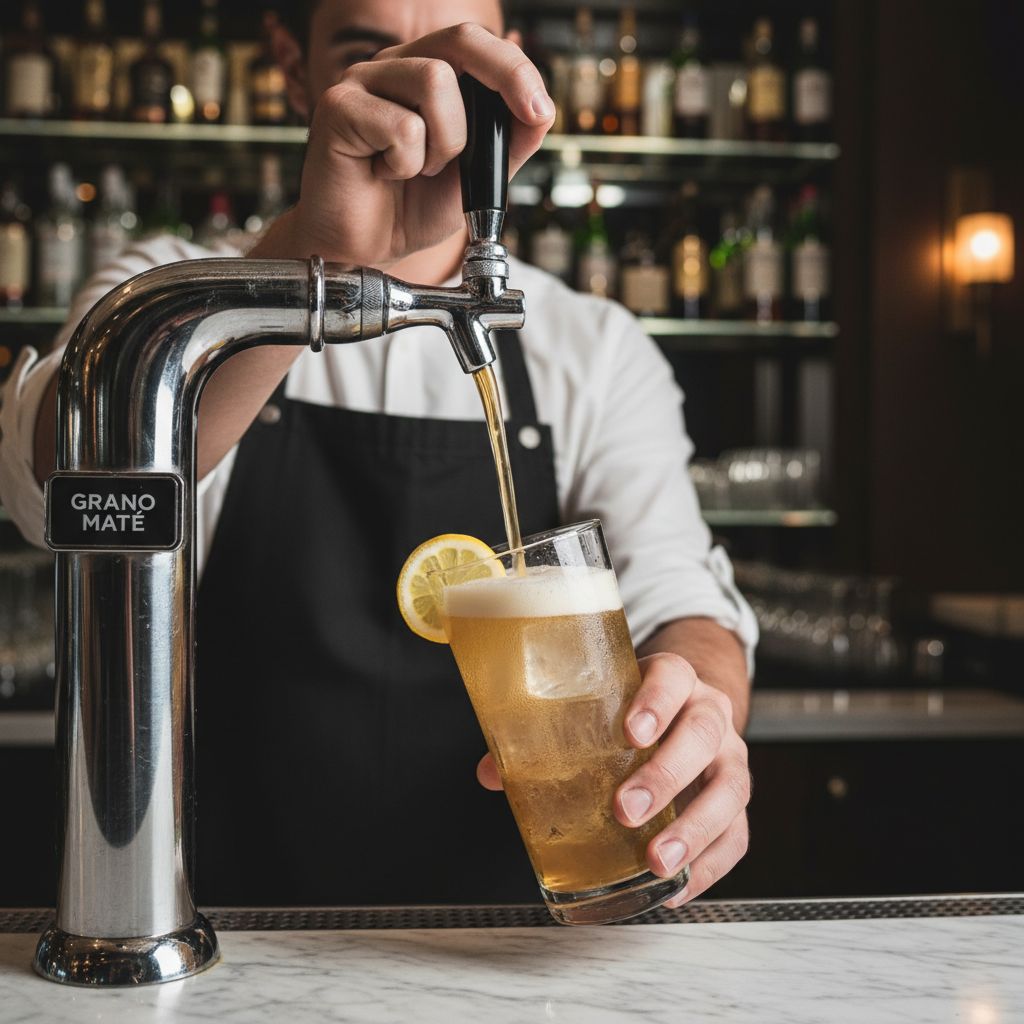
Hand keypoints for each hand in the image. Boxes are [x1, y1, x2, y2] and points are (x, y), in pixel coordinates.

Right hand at [276, 23, 553, 267]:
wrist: (364, 248)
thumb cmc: (409, 209)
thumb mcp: (476, 178)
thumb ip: (508, 144)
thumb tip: (542, 111)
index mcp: (425, 73)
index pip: (475, 43)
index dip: (515, 68)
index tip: (540, 109)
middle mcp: (394, 68)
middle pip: (460, 41)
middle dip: (505, 77)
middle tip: (527, 114)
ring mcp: (362, 81)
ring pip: (435, 82)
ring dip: (445, 142)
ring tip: (420, 169)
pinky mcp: (337, 106)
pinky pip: (402, 127)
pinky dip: (406, 163)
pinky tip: (387, 174)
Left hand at [476, 652, 751, 905]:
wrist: (687, 707)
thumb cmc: (634, 709)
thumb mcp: (599, 702)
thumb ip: (548, 731)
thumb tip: (491, 771)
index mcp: (675, 678)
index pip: (672, 678)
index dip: (656, 702)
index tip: (631, 732)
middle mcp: (710, 713)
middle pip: (703, 735)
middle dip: (666, 775)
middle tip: (625, 808)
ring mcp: (730, 757)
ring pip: (730, 788)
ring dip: (694, 829)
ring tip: (656, 861)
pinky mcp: (736, 802)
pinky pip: (736, 835)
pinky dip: (710, 866)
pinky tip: (675, 887)